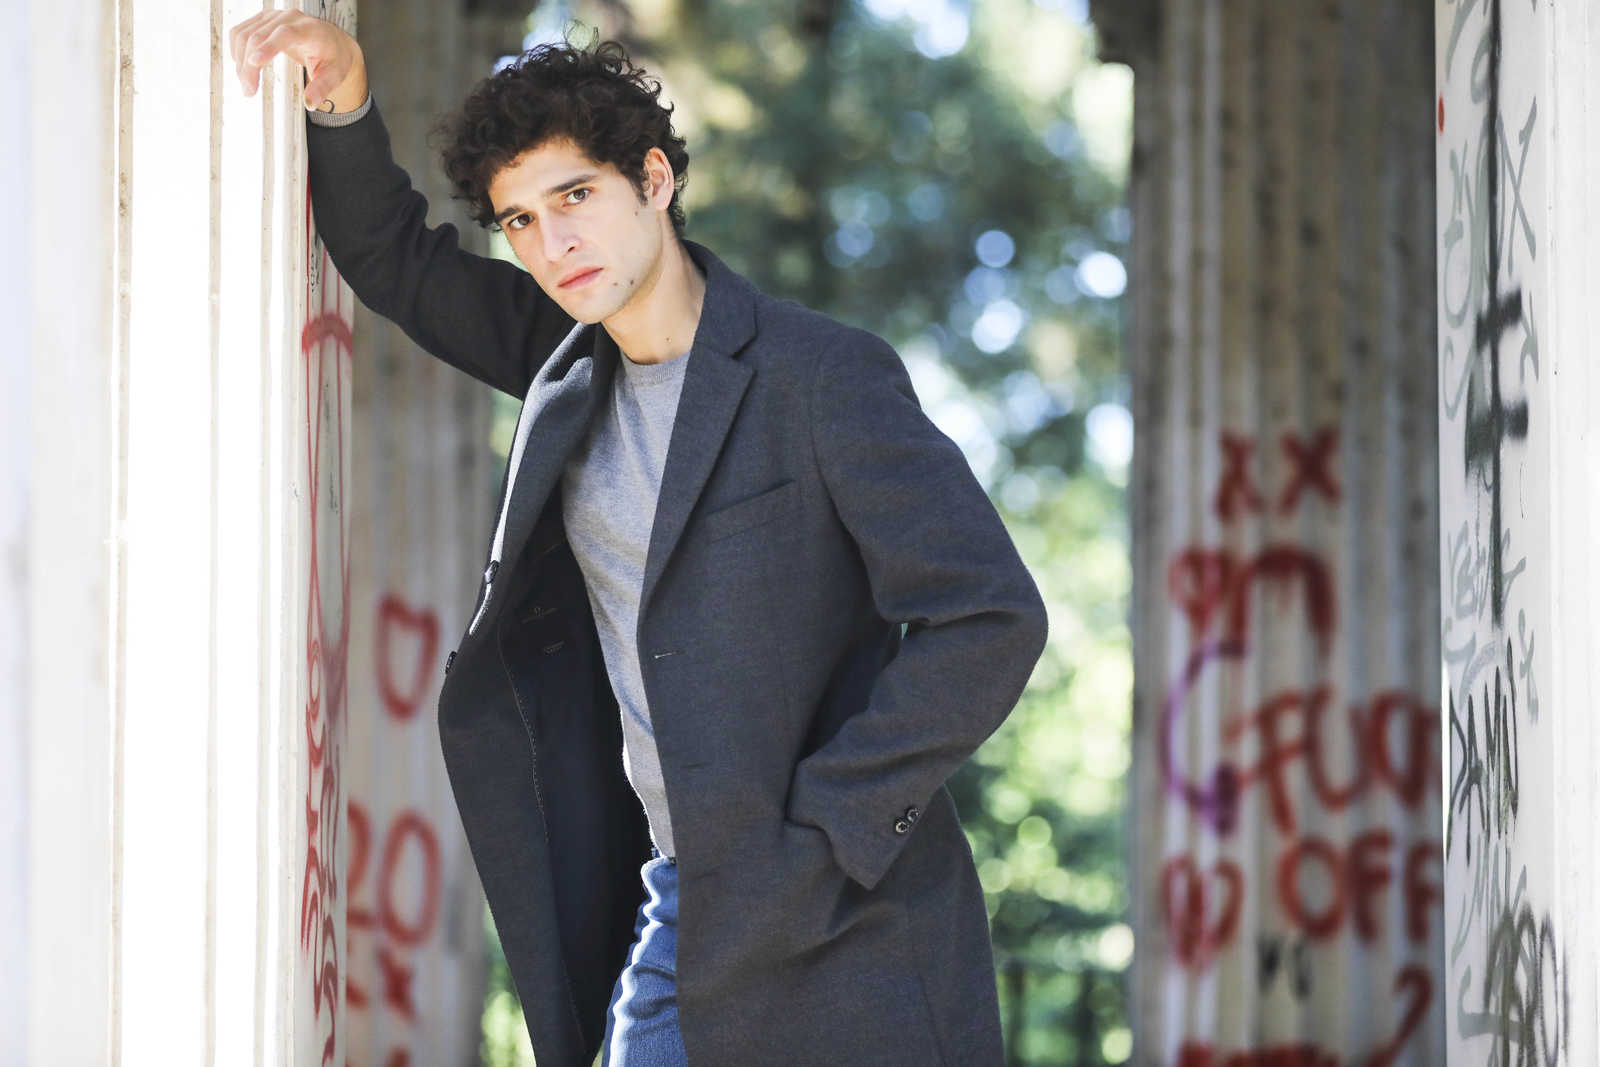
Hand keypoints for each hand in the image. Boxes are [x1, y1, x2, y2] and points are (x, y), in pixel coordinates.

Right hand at [228, 10, 365, 111]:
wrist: (331, 41)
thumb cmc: (334, 57)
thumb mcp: (335, 75)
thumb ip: (323, 88)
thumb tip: (310, 103)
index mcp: (309, 29)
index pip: (285, 34)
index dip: (268, 47)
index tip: (255, 62)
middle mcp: (288, 18)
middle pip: (259, 37)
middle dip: (249, 66)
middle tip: (249, 91)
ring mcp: (273, 17)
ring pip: (244, 35)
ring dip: (240, 61)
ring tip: (247, 85)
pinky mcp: (263, 20)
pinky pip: (240, 32)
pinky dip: (237, 51)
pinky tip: (243, 67)